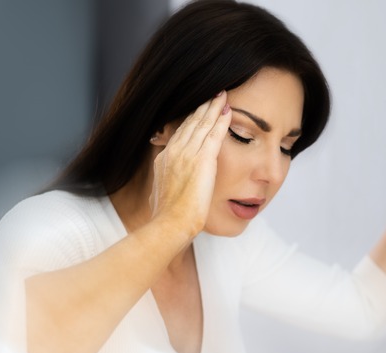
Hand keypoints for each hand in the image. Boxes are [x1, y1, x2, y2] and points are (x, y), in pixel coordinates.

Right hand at [149, 92, 231, 237]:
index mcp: (164, 159)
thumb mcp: (158, 195)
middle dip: (202, 108)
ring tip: (221, 96)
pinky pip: (214, 134)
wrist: (169, 223)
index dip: (191, 120)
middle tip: (212, 95)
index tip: (198, 111)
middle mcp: (174, 151)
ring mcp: (188, 154)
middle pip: (190, 124)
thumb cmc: (166, 217)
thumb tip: (160, 190)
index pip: (180, 134)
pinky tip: (228, 110)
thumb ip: (163, 185)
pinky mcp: (202, 160)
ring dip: (212, 108)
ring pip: (202, 124)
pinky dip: (221, 120)